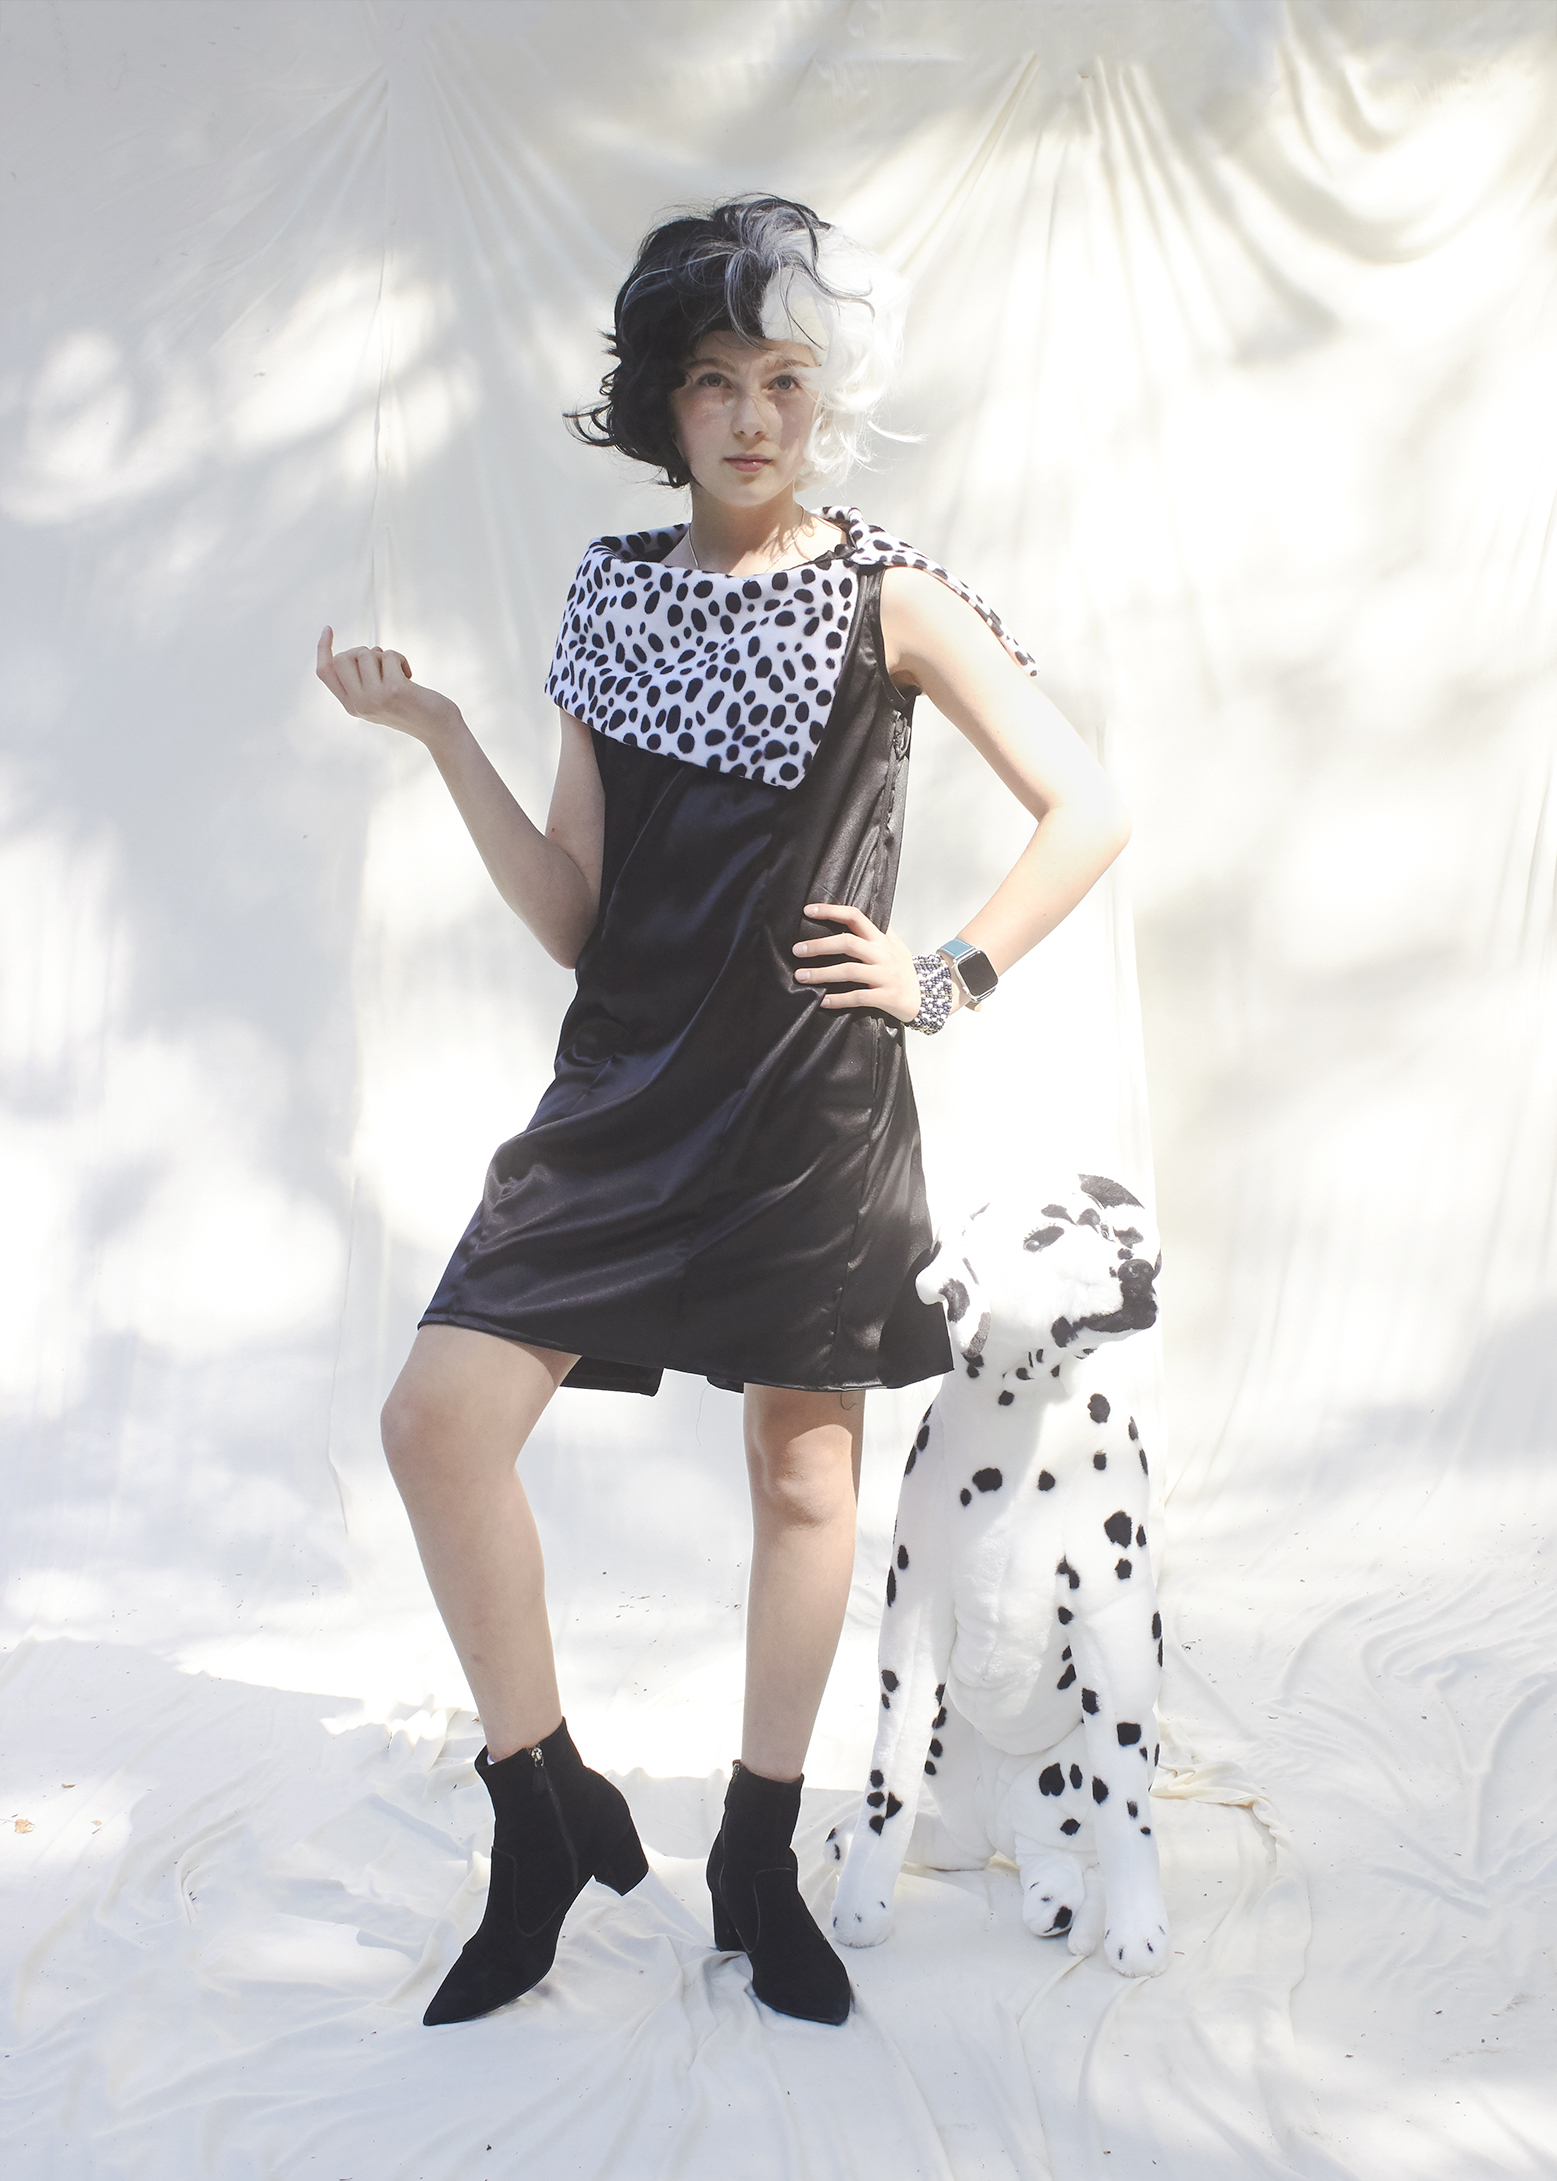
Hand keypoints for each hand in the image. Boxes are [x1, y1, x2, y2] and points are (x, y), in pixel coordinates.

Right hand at [315, 626, 460, 744]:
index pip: (325, 672)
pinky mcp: (393, 690)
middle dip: (362, 651)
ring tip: (398, 673)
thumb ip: (367, 679)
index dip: (322, 648)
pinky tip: (409, 676)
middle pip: (342, 658)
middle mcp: (359, 704)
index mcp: (351, 706)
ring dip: (385, 656)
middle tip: (381, 663)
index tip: (328, 628)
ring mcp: (375, 698)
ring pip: (366, 653)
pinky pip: (388, 655)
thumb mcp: (381, 696)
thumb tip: (370, 649)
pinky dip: (400, 659)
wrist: (437, 729)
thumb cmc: (411, 708)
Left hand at [793, 903, 946, 1023]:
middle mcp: (883, 955)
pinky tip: (823, 1001)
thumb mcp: (896, 946)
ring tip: (801, 976)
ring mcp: (885, 976)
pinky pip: (858, 997)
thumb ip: (879, 931)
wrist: (929, 996)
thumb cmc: (905, 971)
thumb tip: (856, 915)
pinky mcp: (886, 997)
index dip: (832, 911)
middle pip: (848, 943)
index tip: (809, 910)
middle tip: (797, 950)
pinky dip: (838, 999)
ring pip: (849, 971)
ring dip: (822, 974)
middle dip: (820, 946)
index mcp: (881, 940)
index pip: (856, 917)